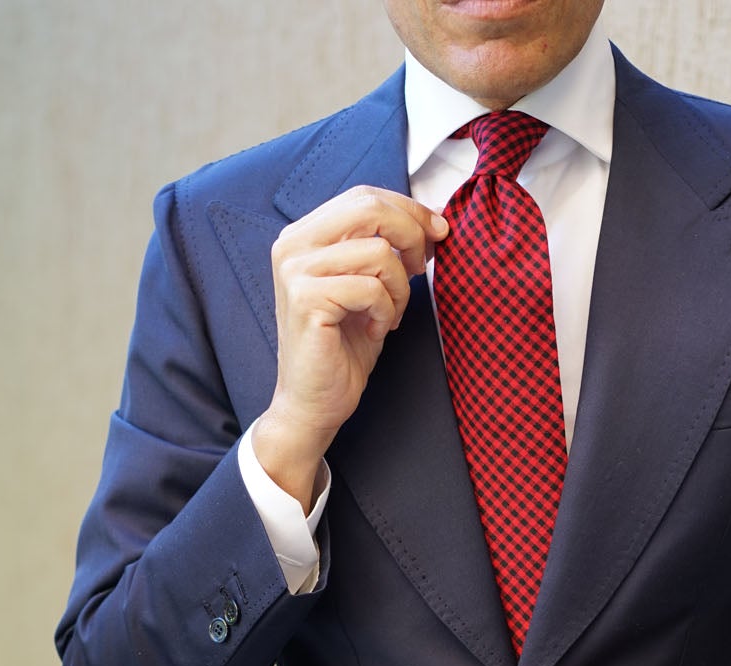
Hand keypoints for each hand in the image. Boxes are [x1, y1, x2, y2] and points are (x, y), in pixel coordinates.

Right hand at [251, 186, 449, 509]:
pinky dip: (386, 312)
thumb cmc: (343, 348)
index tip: (438, 232)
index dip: (409, 209)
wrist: (314, 403)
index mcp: (304, 234)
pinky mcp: (306, 299)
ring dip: (399, 288)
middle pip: (370, 208)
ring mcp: (295, 270)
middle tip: (422, 269)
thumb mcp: (368, 287)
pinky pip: (371, 288)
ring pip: (378, 252)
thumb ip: (384, 248)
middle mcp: (292, 245)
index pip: (364, 196)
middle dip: (411, 235)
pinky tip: (375, 331)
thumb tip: (431, 221)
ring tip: (389, 315)